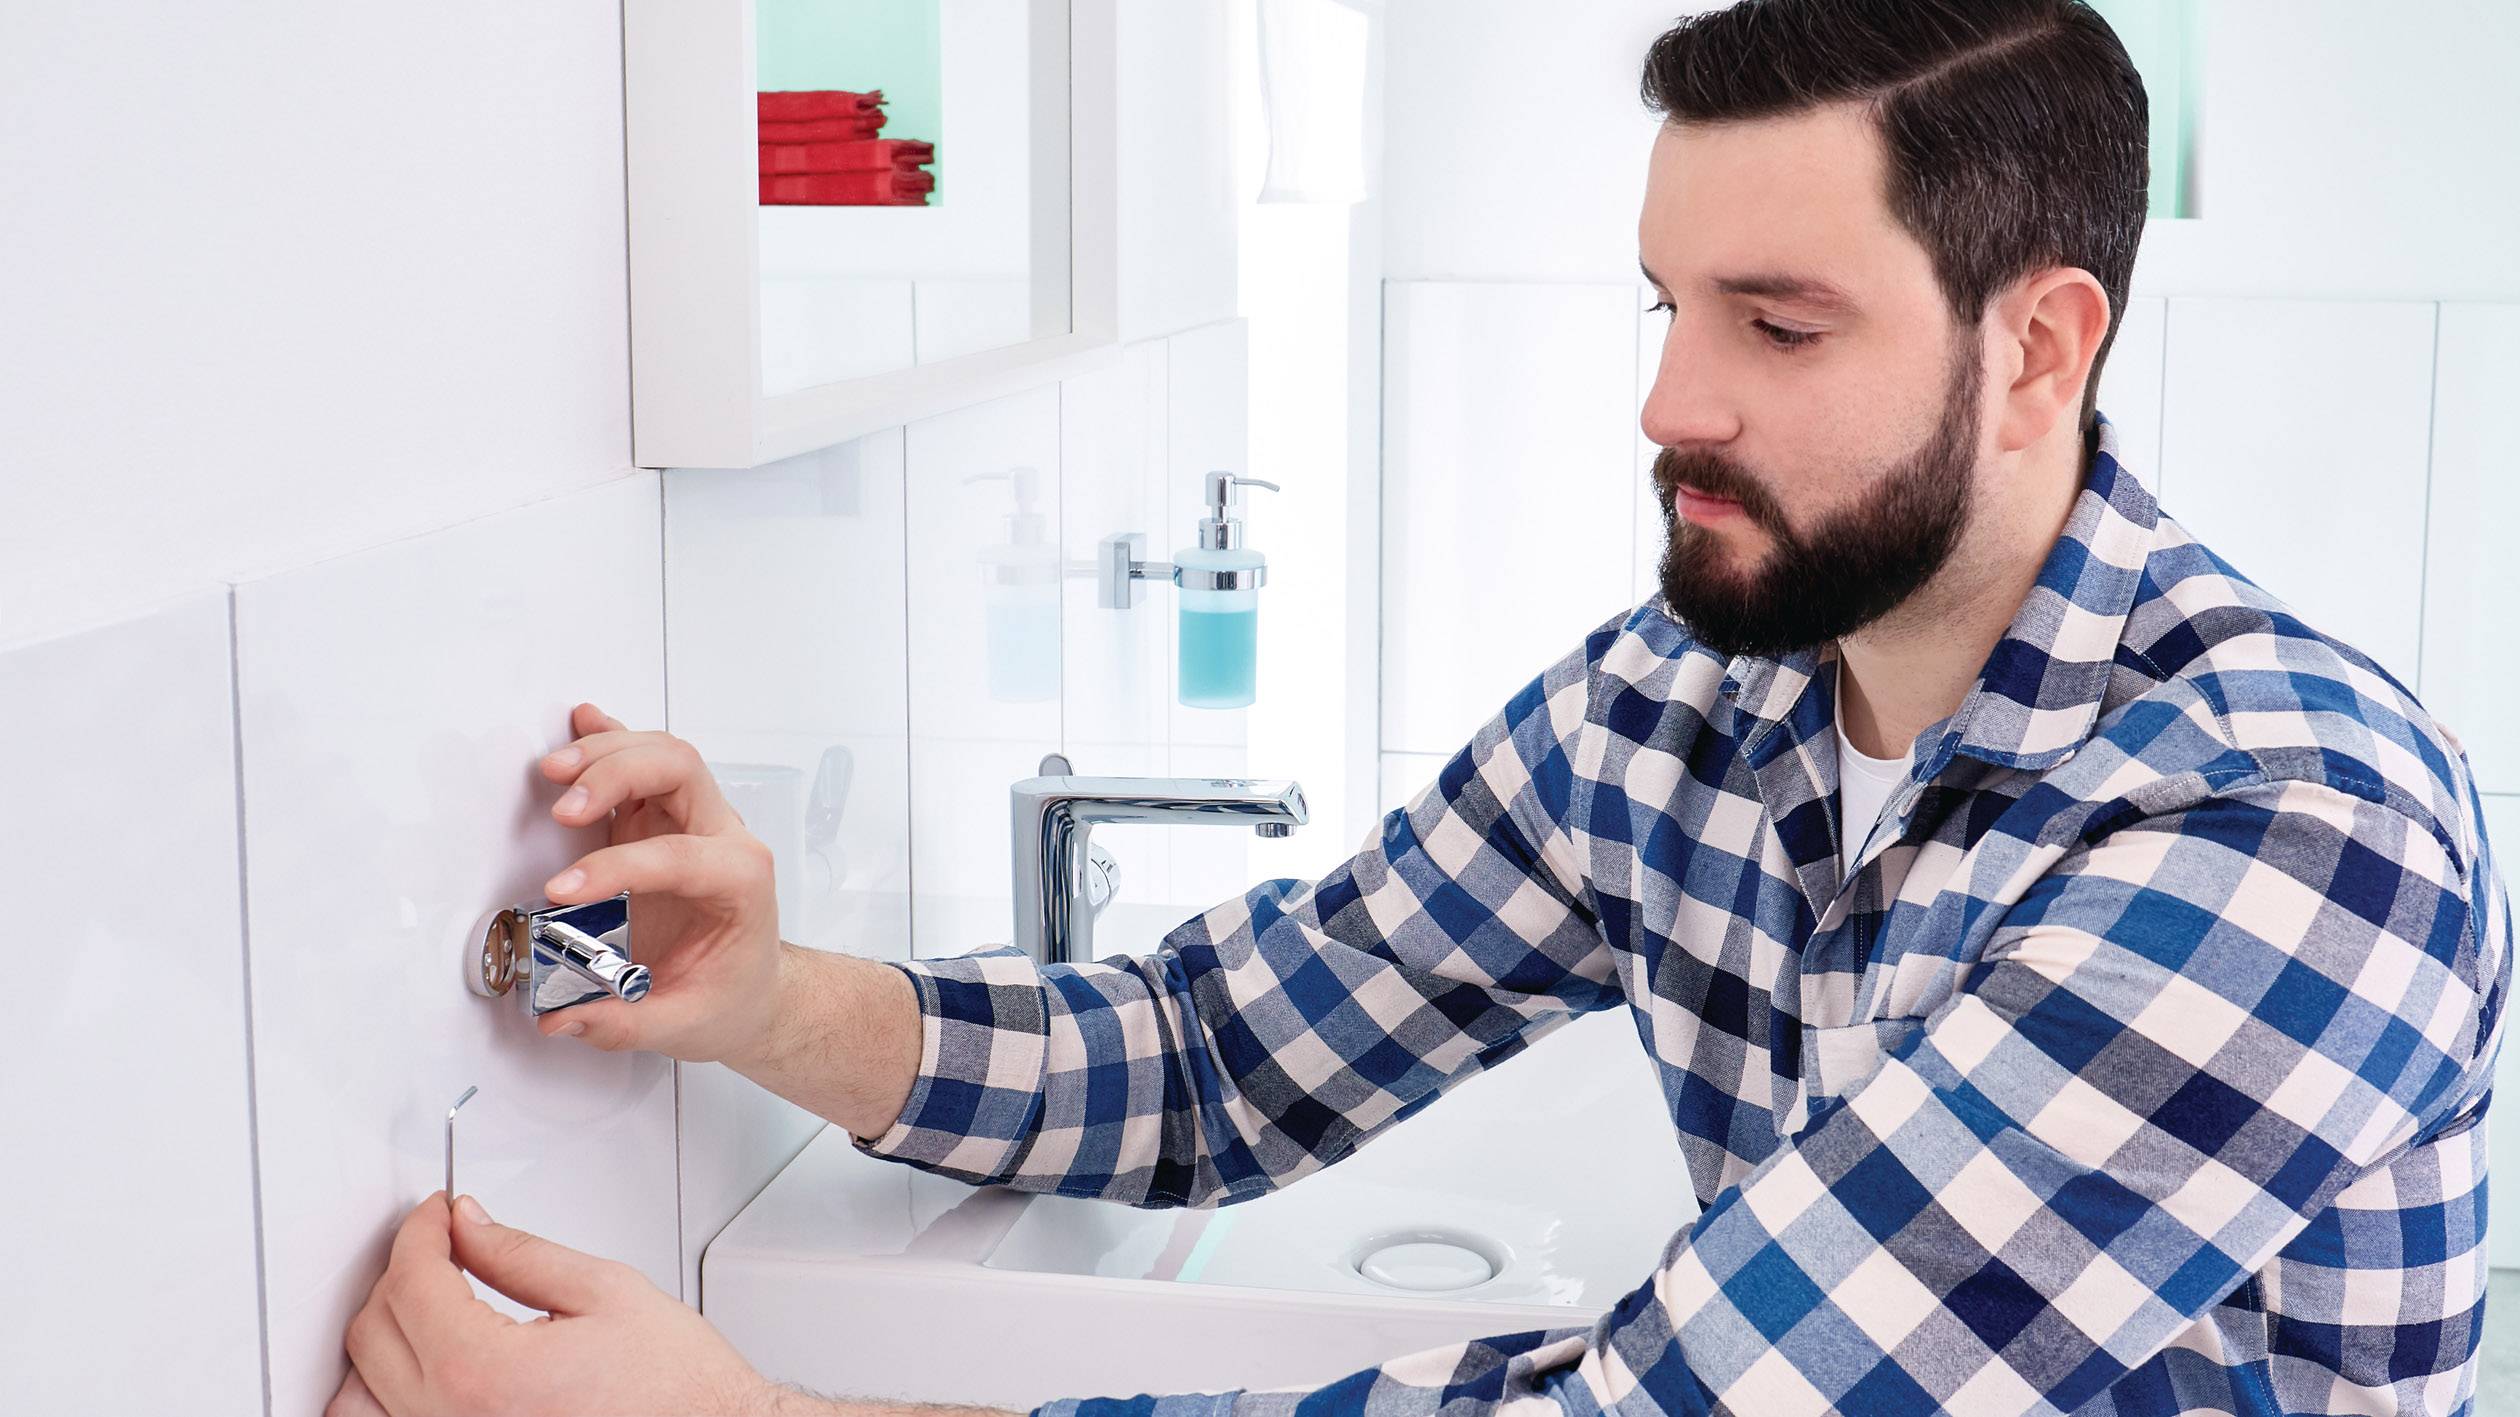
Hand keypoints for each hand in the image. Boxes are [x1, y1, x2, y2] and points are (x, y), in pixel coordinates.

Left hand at [330, 1192, 769, 1416]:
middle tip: (441, 1245)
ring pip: (357, 1397)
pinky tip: (416, 1368)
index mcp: (484, 1371)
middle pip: (374, 1332)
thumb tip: (467, 1225)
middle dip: (402, 1273)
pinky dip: (383, 1397)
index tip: (437, 1215)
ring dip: (382, 1339)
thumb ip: (521, 1254)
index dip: (420, 1231)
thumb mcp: (605, 1291)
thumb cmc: (675, 1388)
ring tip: (423, 1304)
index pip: (412, 1282)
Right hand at [536, 702, 784, 1064]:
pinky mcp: (665, 822)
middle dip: (619, 774)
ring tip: (554, 769)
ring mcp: (695, 823)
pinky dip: (613, 739)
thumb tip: (563, 1018)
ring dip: (607, 752)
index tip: (565, 892)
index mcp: (741, 883)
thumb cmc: (732, 997)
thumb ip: (623, 1024)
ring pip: (662, 755)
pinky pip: (645, 765)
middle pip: (679, 770)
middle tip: (563, 805)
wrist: (759, 991)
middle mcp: (724, 839)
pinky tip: (585, 721)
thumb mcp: (684, 1026)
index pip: (680, 854)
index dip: (618, 867)